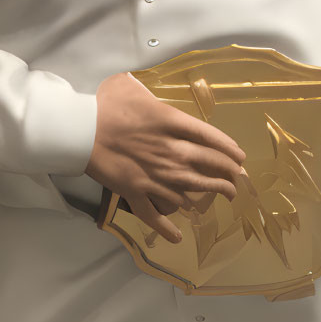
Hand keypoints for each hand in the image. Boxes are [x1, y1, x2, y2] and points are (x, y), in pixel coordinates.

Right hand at [88, 71, 246, 246]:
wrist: (80, 130)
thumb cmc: (105, 104)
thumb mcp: (129, 85)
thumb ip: (146, 89)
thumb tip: (145, 86)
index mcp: (172, 124)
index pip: (212, 138)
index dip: (230, 150)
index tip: (240, 159)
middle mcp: (171, 152)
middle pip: (209, 166)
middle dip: (228, 175)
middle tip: (237, 181)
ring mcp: (155, 176)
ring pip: (191, 192)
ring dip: (209, 196)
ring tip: (222, 197)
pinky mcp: (136, 193)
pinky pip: (155, 216)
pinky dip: (167, 229)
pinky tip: (177, 236)